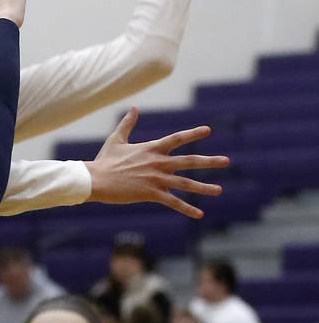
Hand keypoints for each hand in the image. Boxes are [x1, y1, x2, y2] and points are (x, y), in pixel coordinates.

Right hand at [84, 107, 228, 218]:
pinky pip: (173, 202)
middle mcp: (158, 162)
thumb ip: (128, 124)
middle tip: (226, 161)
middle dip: (209, 161)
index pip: (177, 139)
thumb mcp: (116, 139)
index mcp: (151, 149)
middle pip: (189, 161)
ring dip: (204, 187)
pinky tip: (199, 214)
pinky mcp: (151, 194)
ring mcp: (156, 178)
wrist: (95, 179)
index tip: (208, 130)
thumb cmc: (104, 160)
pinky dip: (187, 209)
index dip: (193, 134)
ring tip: (219, 190)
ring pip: (186, 183)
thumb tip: (134, 108)